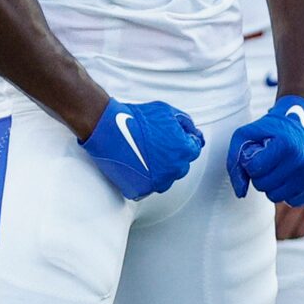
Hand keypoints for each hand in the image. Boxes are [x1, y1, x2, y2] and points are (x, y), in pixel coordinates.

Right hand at [80, 98, 205, 200]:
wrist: (107, 128)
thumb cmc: (135, 118)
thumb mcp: (167, 112)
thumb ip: (185, 124)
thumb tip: (195, 134)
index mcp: (184, 150)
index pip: (193, 150)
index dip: (181, 142)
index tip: (168, 140)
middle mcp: (174, 169)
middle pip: (179, 167)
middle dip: (170, 157)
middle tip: (152, 146)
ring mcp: (158, 182)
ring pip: (164, 179)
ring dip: (158, 171)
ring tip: (142, 155)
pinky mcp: (141, 190)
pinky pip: (147, 188)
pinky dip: (142, 180)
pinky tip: (134, 166)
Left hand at [227, 95, 303, 205]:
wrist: (302, 122)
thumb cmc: (272, 130)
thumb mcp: (247, 134)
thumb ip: (236, 160)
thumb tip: (240, 192)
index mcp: (286, 145)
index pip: (254, 170)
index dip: (251, 163)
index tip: (259, 153)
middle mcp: (302, 160)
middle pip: (263, 186)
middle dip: (259, 175)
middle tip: (267, 161)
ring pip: (276, 197)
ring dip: (272, 185)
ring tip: (277, 168)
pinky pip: (293, 201)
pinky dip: (287, 192)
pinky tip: (289, 177)